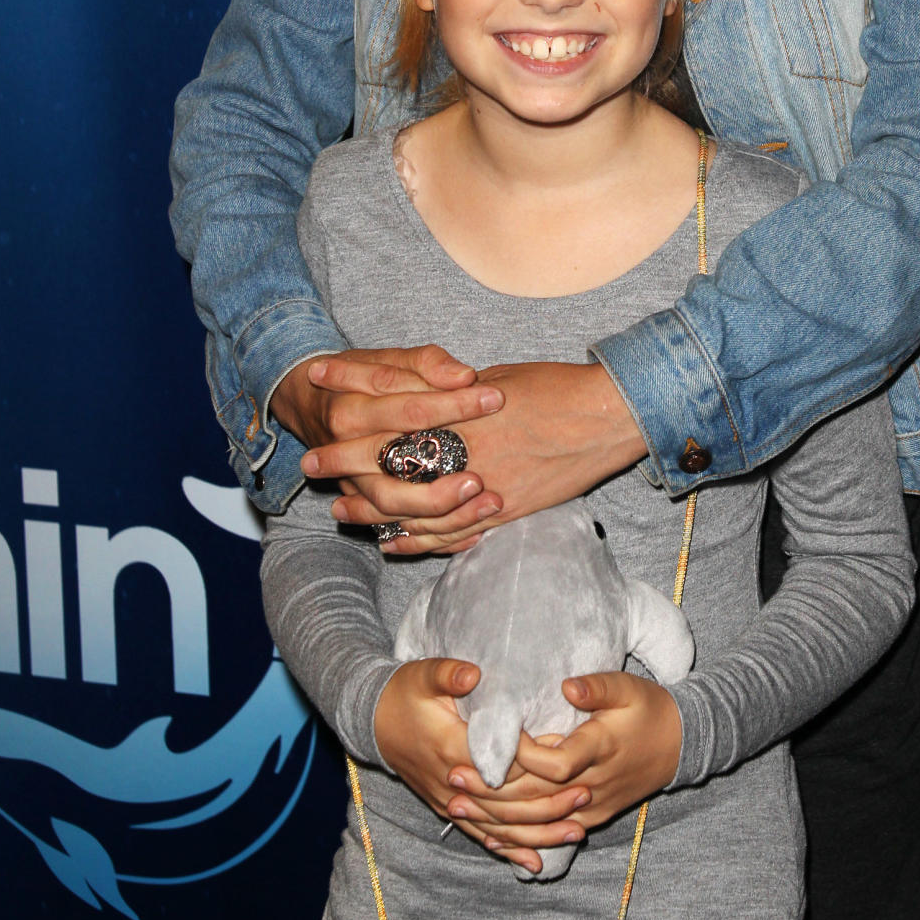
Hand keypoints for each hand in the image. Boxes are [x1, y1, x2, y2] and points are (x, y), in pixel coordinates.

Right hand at [274, 346, 506, 539]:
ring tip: (485, 503)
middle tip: (483, 476)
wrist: (310, 403)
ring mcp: (352, 482)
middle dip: (442, 475)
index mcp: (353, 408)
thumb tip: (465, 377)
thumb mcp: (389, 358)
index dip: (455, 404)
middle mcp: (346, 450)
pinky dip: (432, 538)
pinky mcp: (362, 503)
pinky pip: (395, 528)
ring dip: (440, 511)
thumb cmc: (360, 376)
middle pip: (394, 470)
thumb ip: (428, 363)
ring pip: (393, 507)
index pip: (410, 409)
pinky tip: (472, 535)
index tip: (495, 400)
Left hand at [320, 360, 646, 549]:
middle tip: (312, 465)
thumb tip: (429, 398)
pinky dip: (417, 541)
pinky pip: (450, 535)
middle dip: (346, 464)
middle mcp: (464, 450)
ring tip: (342, 512)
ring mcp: (482, 486)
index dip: (353, 407)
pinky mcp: (504, 512)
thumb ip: (456, 392)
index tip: (322, 403)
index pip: (390, 410)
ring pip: (413, 506)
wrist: (607, 415)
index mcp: (459, 408)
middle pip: (390, 461)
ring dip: (372, 510)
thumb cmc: (556, 386)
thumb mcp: (498, 376)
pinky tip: (392, 542)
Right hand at [374, 661, 590, 874]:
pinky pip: (482, 836)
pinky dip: (510, 849)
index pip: (500, 766)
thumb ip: (449, 675)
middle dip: (548, 804)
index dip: (535, 766)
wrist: (372, 722)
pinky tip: (536, 861)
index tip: (569, 761)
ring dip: (538, 833)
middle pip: (507, 804)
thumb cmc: (403, 693)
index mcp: (452, 749)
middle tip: (587, 796)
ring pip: (499, 828)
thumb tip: (474, 673)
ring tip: (576, 832)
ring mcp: (450, 802)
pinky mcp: (449, 810)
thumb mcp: (422, 675)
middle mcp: (453, 784)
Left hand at [446, 672, 681, 846]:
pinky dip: (518, 838)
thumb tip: (566, 686)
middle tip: (452, 778)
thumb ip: (598, 687)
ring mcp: (592, 807)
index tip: (491, 741)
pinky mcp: (590, 817)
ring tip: (456, 806)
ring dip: (496, 818)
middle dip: (492, 790)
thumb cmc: (649, 708)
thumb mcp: (628, 687)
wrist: (678, 745)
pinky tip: (489, 836)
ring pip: (539, 822)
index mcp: (600, 748)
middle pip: (537, 797)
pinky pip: (550, 835)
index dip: (522, 757)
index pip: (556, 763)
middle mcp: (593, 784)